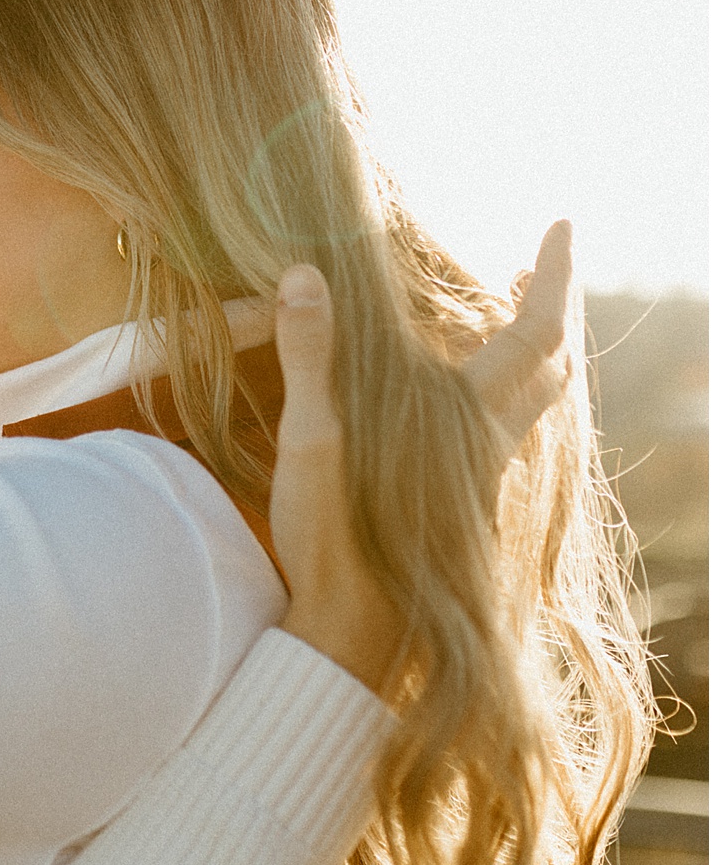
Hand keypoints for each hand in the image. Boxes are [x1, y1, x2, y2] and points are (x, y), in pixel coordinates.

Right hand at [269, 223, 574, 696]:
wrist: (355, 639)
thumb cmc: (338, 541)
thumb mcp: (313, 442)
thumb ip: (311, 356)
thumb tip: (303, 273)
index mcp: (466, 417)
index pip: (533, 332)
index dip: (554, 276)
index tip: (561, 225)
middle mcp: (486, 447)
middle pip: (548, 369)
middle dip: (550, 312)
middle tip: (534, 271)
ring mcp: (476, 485)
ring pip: (526, 410)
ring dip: (526, 360)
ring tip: (499, 329)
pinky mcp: (457, 514)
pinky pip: (495, 441)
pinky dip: (493, 402)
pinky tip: (455, 413)